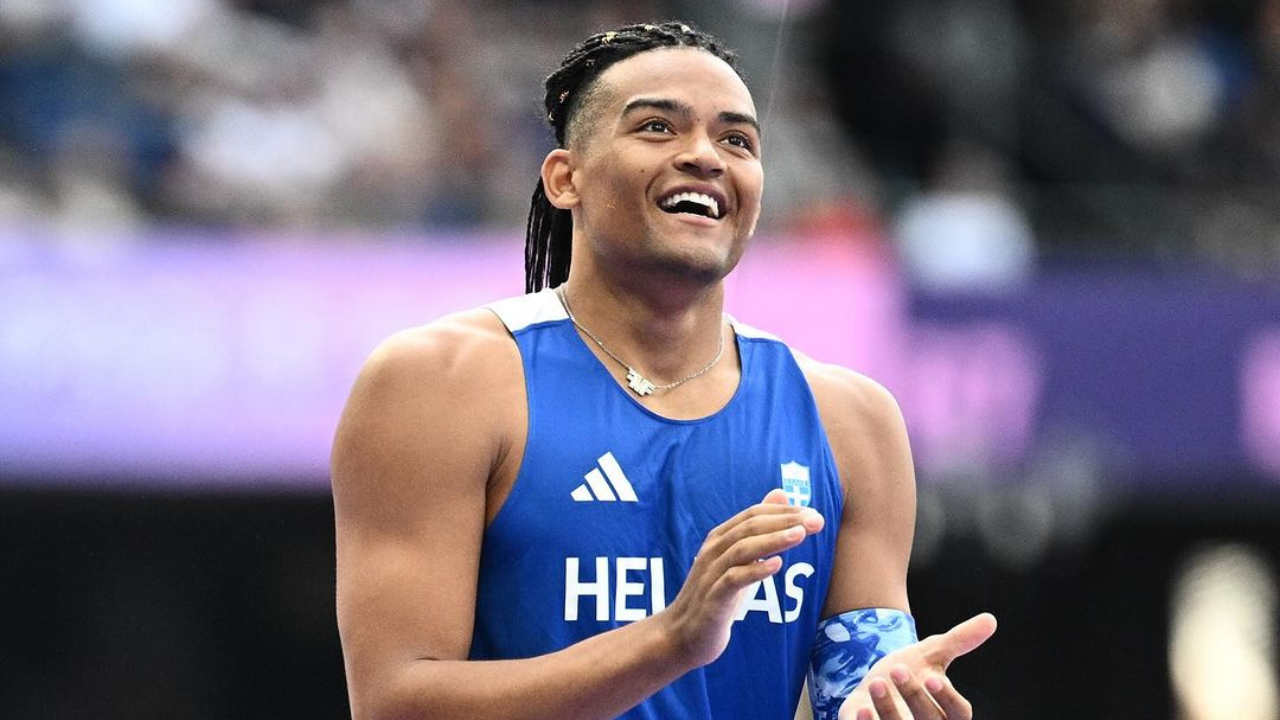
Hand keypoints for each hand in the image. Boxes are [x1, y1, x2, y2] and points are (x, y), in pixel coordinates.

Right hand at [658, 489, 824, 667]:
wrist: (684, 634)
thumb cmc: (717, 595)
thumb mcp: (739, 561)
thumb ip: (760, 530)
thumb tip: (780, 494)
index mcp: (720, 538)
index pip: (753, 514)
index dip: (784, 511)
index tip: (813, 514)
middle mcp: (713, 551)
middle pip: (750, 527)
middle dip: (785, 521)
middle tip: (816, 521)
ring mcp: (711, 574)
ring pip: (742, 549)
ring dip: (773, 540)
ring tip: (801, 535)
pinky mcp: (712, 599)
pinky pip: (733, 579)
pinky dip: (754, 570)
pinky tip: (776, 566)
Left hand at [838, 613, 996, 719]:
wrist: (872, 688)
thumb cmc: (907, 673)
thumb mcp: (931, 654)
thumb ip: (959, 641)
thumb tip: (990, 619)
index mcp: (949, 713)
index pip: (959, 713)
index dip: (947, 698)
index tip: (931, 676)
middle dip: (913, 695)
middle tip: (897, 669)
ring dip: (889, 709)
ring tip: (876, 684)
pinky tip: (861, 709)